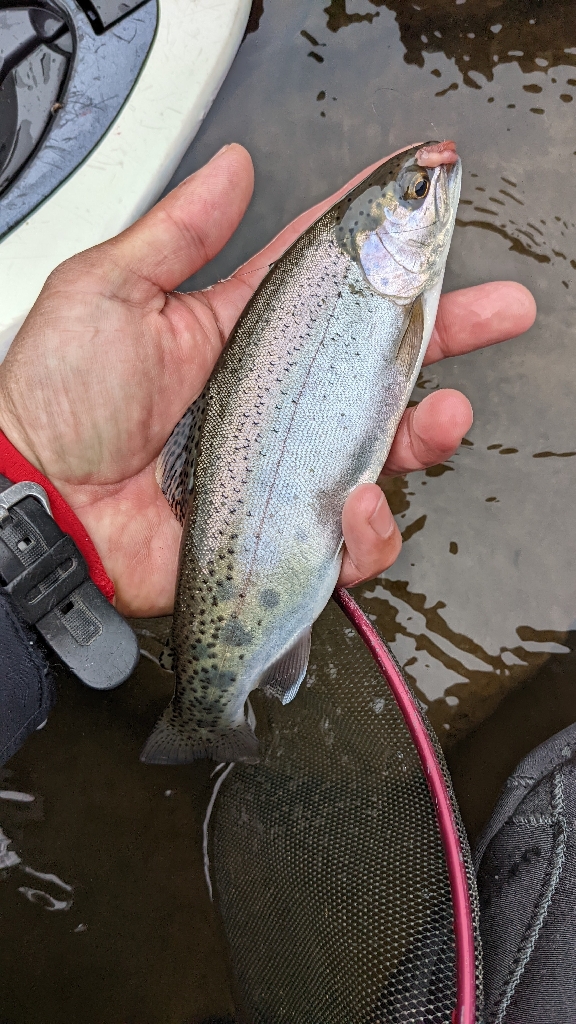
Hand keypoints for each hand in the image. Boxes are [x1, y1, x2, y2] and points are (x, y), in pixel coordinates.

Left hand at [0, 145, 535, 616]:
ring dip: (428, 428)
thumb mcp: (108, 292)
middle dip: (445, 330)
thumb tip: (231, 169)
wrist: (39, 502)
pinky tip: (358, 501)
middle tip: (497, 309)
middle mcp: (272, 396)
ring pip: (382, 443)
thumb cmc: (58, 399)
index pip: (323, 272)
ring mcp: (283, 463)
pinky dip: (370, 523)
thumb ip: (178, 233)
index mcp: (238, 332)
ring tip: (442, 415)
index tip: (422, 193)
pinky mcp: (283, 526)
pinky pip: (352, 531)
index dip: (373, 234)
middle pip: (375, 358)